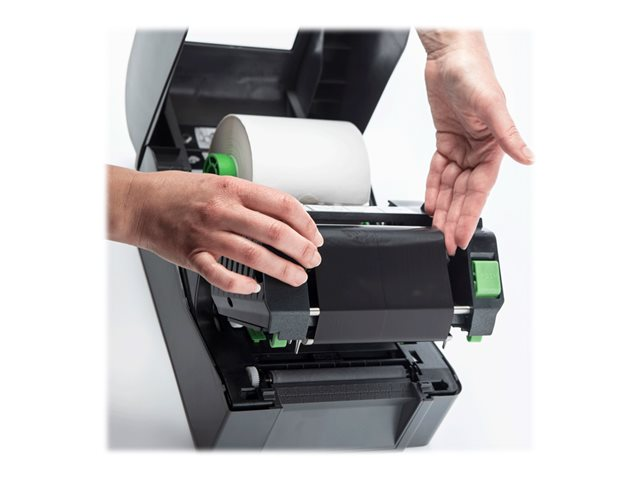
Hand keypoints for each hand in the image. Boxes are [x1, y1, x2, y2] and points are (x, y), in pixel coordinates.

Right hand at [107, 166, 322, 293]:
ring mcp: (208, 234)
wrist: (138, 203)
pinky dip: (240, 284)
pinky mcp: (193, 255)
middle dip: (301, 249)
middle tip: (312, 259)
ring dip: (282, 269)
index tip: (314, 235)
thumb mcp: (218, 182)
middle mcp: (223, 210)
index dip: (306, 222)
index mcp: (233, 189)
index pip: (281, 204)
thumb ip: (248, 198)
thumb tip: (281, 216)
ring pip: (254, 255)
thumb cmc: (177, 192)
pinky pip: (220, 275)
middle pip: (274, 232)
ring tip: (296, 276)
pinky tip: (254, 287)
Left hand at [418, 30, 532, 254]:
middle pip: (463, 193)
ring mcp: (461, 148)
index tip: (461, 235)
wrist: (448, 57)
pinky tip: (430, 203)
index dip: (469, 215)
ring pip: (450, 186)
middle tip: (445, 241)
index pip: (479, 190)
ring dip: (442, 208)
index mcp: (493, 148)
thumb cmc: (474, 74)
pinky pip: (438, 170)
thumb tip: (528, 157)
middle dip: (454, 218)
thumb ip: (508, 135)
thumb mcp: (492, 106)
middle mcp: (478, 151)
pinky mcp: (446, 142)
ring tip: (435, 230)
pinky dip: (433, 187)